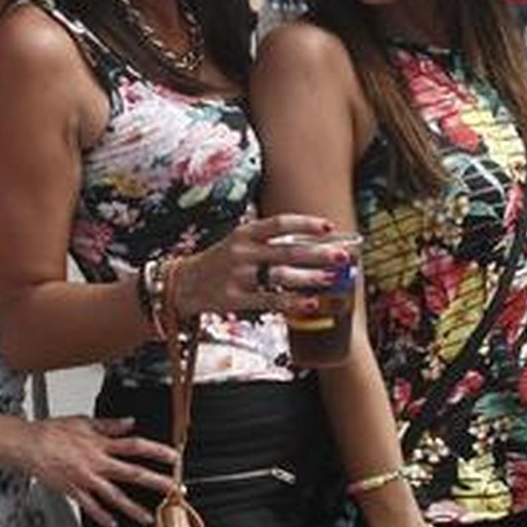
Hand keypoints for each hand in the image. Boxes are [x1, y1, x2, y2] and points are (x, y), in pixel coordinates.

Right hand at [24, 416, 177, 526]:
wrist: (29, 445)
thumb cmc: (53, 432)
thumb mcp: (84, 421)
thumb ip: (109, 425)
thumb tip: (130, 422)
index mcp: (101, 444)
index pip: (135, 446)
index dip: (157, 451)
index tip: (173, 458)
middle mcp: (97, 463)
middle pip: (132, 473)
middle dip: (155, 482)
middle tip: (172, 489)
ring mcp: (86, 479)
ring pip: (114, 496)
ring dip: (132, 508)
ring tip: (148, 518)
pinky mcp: (73, 491)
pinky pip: (90, 507)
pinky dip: (102, 516)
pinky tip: (113, 523)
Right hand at [169, 214, 351, 320]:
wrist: (184, 284)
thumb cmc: (221, 262)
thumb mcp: (239, 242)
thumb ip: (269, 243)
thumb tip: (313, 246)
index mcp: (244, 233)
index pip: (279, 223)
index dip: (305, 224)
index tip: (329, 227)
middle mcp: (241, 251)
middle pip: (286, 250)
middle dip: (317, 253)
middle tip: (342, 256)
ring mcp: (237, 276)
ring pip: (280, 276)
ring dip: (309, 278)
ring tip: (331, 280)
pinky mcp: (234, 299)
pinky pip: (269, 300)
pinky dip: (292, 302)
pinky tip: (311, 303)